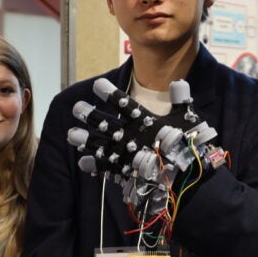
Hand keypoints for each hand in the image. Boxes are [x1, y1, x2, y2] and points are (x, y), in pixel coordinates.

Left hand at [66, 78, 225, 214]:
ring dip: (84, 139)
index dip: (109, 94)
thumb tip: (178, 82)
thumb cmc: (186, 144)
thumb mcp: (185, 118)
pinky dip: (94, 164)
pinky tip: (83, 161)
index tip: (96, 85)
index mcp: (143, 121)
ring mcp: (125, 154)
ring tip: (71, 134)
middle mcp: (129, 136)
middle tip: (76, 108)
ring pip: (99, 145)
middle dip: (89, 115)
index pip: (123, 103)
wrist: (186, 174)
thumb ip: (180, 99)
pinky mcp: (124, 170)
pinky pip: (105, 167)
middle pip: (104, 124)